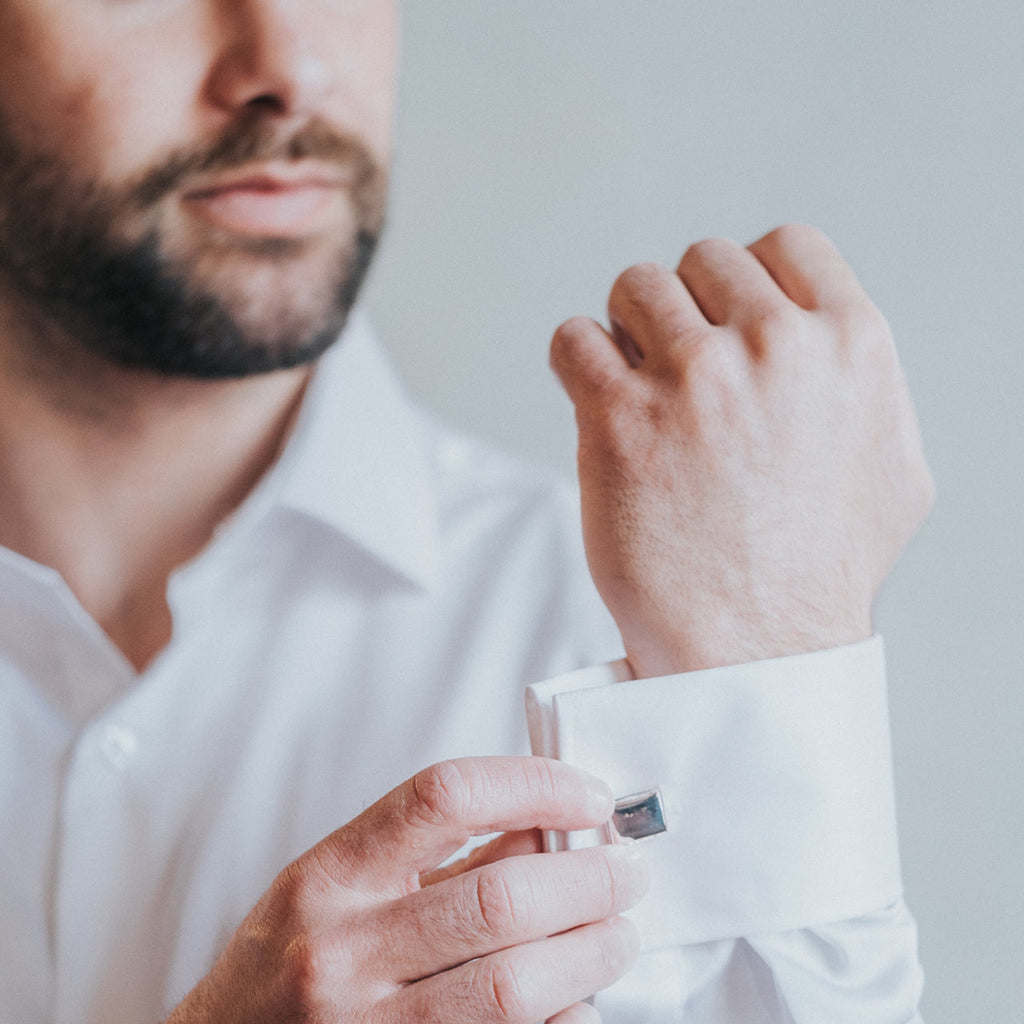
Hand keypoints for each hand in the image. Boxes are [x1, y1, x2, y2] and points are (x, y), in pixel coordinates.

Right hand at [165, 757, 646, 1023]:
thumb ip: (445, 854)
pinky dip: (560, 1019)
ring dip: (589, 954)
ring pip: (511, 988)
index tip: (589, 795)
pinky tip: (578, 997)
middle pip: (498, 900)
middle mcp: (341, 950)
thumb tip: (553, 825)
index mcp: (330, 874)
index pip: (445, 796)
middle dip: (587, 881)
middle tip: (628, 870)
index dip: (533, 785)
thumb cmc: (295, 954)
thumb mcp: (345, 882)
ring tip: (620, 931)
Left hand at [551, 225, 933, 677]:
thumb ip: (869, 390)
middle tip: (678, 370)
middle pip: (700, 262)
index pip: (785, 244)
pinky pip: (573, 339)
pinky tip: (596, 402)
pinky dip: (577, 362)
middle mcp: (774, 347)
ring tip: (638, 390)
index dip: (747, 281)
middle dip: (686, 310)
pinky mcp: (620, 419)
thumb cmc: (821, 572)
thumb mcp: (894, 472)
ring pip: (633, 288)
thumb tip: (836, 341)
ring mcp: (694, 380)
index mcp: (850, 345)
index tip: (726, 321)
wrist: (753, 651)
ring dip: (628, 332)